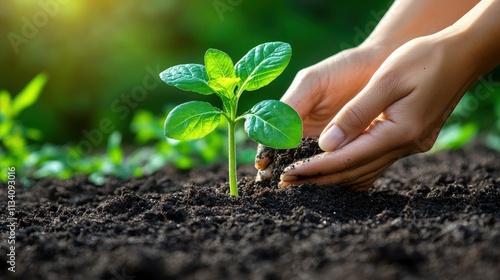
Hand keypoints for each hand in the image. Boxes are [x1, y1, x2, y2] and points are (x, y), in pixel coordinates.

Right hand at [255, 45, 388, 179]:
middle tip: (280, 187)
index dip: (267, 155)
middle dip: (283, 175)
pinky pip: (340, 170)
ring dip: (306, 181)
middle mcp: (308, 135)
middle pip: (289, 161)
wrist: (383, 65)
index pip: (273, 142)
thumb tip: (275, 136)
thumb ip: (292, 106)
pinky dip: (334, 179)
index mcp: (293, 118)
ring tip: (301, 192)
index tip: (264, 169)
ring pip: (313, 169)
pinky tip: (330, 188)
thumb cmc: (344, 69)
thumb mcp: (312, 83)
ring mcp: (330, 146)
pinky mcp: (352, 152)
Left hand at [279, 34, 475, 189]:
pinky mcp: (410, 141)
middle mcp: (406, 145)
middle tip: (288, 183)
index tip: (289, 174)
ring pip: (365, 171)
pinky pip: (375, 163)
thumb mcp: (387, 80)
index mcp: (400, 132)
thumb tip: (327, 145)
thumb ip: (355, 114)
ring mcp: (410, 146)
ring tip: (304, 180)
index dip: (316, 168)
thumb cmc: (423, 59)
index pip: (348, 159)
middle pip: (355, 171)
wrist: (461, 55)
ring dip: (334, 177)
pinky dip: (353, 169)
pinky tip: (336, 171)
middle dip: (319, 178)